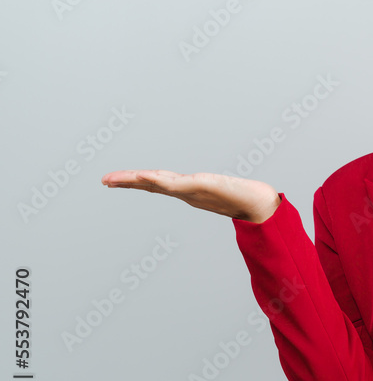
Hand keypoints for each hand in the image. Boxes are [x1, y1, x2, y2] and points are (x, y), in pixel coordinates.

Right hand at [101, 169, 280, 222]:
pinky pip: (176, 183)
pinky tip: (144, 176)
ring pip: (158, 183)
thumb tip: (207, 186)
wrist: (260, 204)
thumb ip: (212, 189)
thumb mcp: (222, 189)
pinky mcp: (202, 186)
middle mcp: (186, 190)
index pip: (156, 183)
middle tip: (103, 180)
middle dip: (127, 181)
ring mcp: (192, 189)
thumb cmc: (244, 197)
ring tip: (114, 178)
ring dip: (135, 180)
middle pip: (151, 183)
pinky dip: (158, 180)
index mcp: (187, 190)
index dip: (135, 181)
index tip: (114, 180)